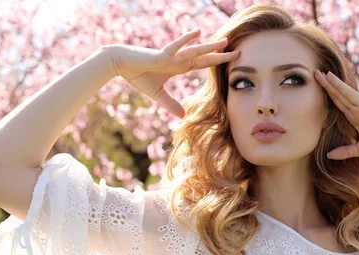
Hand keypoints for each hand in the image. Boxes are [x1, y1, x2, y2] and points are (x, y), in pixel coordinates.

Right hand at [107, 29, 239, 118]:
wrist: (120, 63)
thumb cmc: (138, 75)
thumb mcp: (157, 94)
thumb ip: (171, 104)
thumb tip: (183, 117)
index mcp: (179, 67)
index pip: (203, 64)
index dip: (217, 63)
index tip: (231, 61)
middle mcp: (178, 60)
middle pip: (204, 57)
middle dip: (221, 55)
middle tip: (238, 51)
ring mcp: (171, 56)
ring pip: (195, 51)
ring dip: (210, 47)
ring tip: (225, 42)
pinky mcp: (162, 54)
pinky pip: (176, 46)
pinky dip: (186, 40)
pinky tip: (197, 32)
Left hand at [314, 69, 358, 159]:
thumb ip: (347, 151)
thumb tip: (329, 156)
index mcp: (354, 118)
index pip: (337, 103)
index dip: (327, 95)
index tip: (315, 86)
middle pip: (340, 96)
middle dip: (327, 86)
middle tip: (314, 73)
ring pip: (351, 94)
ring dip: (340, 85)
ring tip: (328, 74)